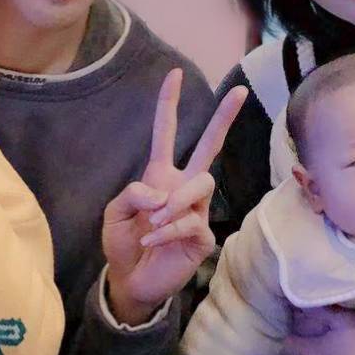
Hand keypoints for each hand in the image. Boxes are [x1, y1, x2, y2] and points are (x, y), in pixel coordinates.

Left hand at [102, 69, 247, 324]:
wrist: (130, 280)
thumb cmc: (124, 241)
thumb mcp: (115, 212)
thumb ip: (133, 193)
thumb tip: (162, 193)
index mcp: (160, 174)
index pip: (166, 132)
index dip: (168, 104)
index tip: (174, 74)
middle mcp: (183, 186)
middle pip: (209, 146)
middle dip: (223, 118)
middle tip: (239, 91)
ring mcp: (197, 209)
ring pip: (202, 183)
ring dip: (175, 200)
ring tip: (153, 220)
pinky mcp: (203, 236)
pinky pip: (192, 222)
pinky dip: (167, 231)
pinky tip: (152, 240)